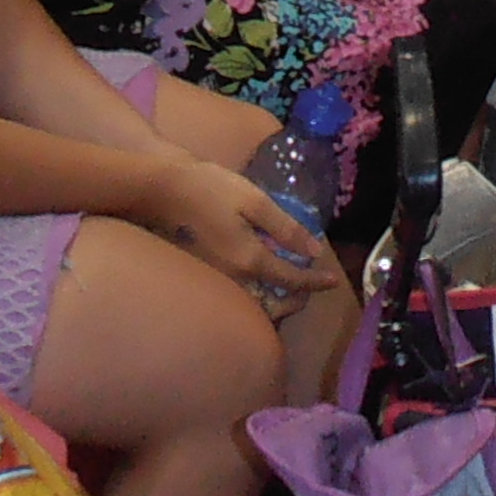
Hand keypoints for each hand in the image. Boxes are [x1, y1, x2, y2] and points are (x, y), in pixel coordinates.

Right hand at [146, 159, 341, 302]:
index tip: (333, 281)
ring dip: (276, 301)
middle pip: (273, 305)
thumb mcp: (255, 201)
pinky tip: (262, 279)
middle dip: (296, 299)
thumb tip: (314, 251)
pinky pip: (238, 297)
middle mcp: (235, 280)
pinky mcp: (206, 277)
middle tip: (311, 284)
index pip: (292, 279)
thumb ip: (286, 228)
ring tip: (290, 284)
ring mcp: (217, 282)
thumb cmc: (211, 189)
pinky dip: (257, 296)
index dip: (315, 281)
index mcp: (250, 260)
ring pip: (254, 306)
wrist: (163, 192)